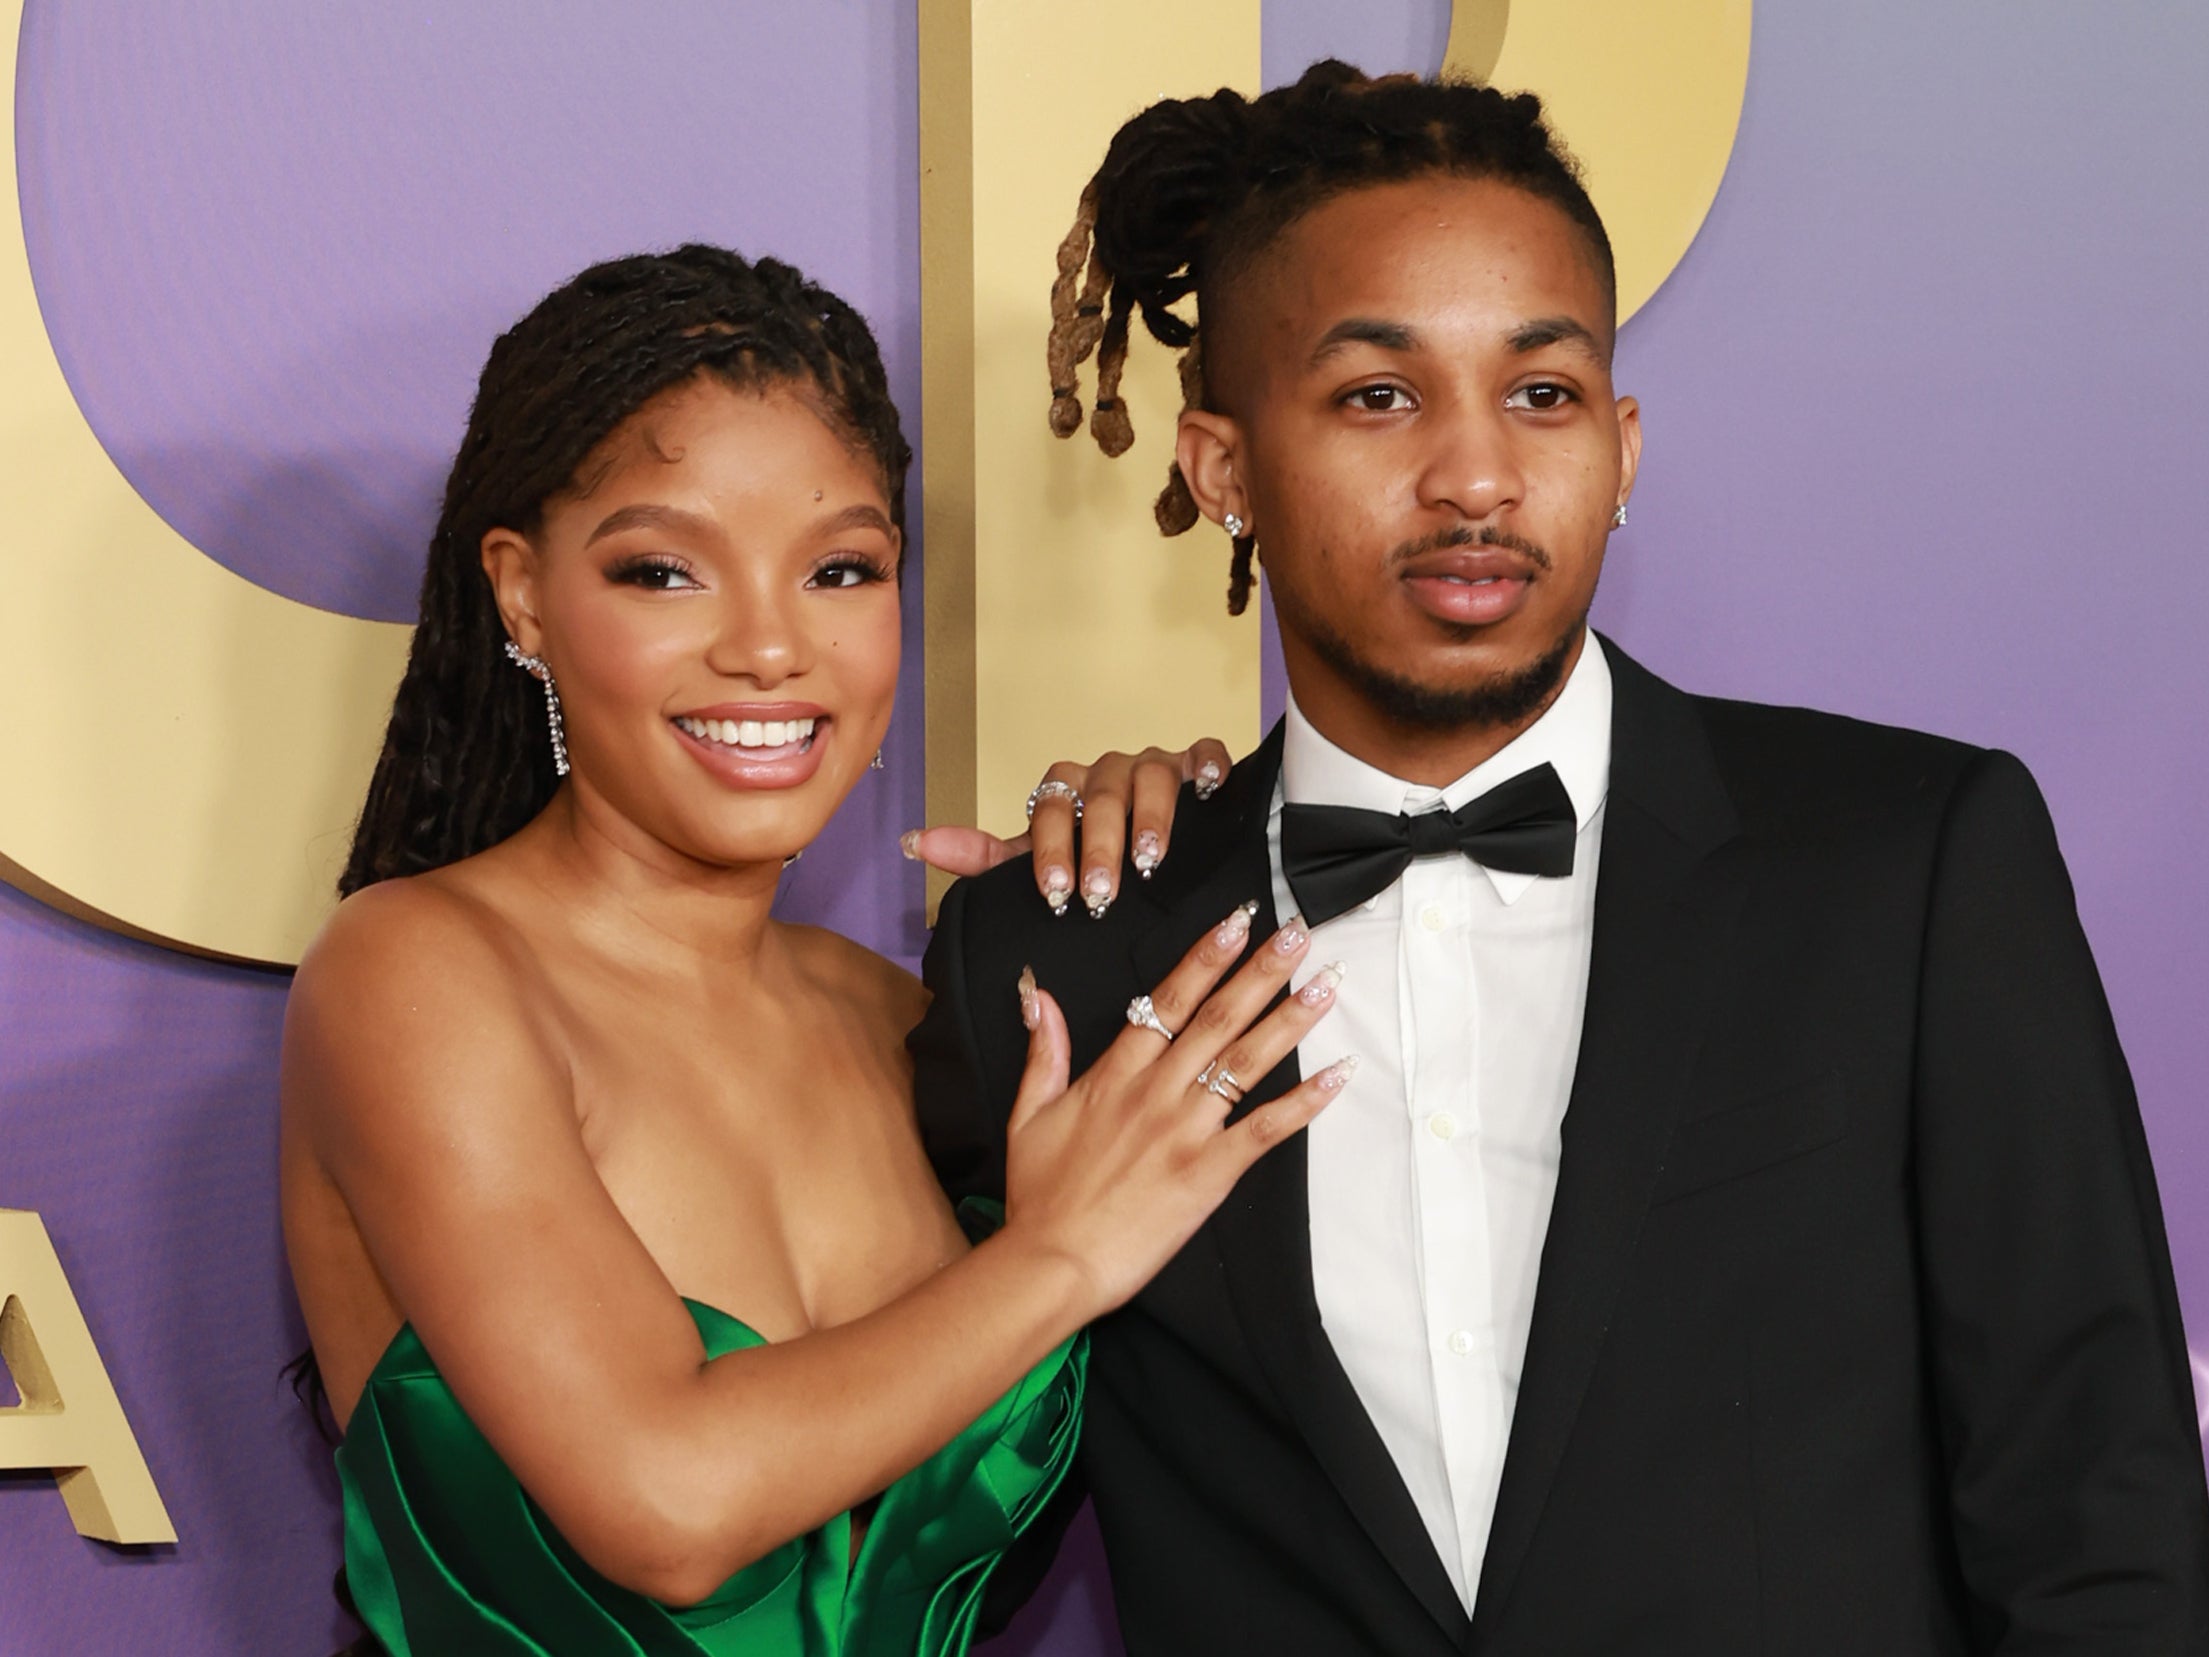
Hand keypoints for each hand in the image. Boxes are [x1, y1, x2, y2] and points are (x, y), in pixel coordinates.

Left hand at [902, 740, 1233, 917]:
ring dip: (1149, 818)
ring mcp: (1154, 767)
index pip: (1050, 806)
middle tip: (1100, 893)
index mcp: (1066, 791)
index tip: (1055, 894)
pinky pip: (1204, 752)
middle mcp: (1107, 774)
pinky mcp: (1197, 767)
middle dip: (1097, 845)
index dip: (1050, 848)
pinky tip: (1208, 789)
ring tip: (1150, 860)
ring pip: (1149, 777)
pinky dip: (1206, 764)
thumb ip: (982, 856)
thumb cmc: (1093, 862)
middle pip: (1099, 796)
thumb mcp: (1040, 866)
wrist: (1158, 860)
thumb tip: (912, 842)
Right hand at [997, 904, 1352, 1317]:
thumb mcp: (1026, 1114)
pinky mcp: (1208, 1172)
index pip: (1168, 1001)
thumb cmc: (1039, 1196)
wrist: (1051, 1262)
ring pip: (1245, 1061)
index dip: (1206, 958)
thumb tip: (1038, 994)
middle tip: (1299, 933)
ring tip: (1326, 985)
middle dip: (1262, 971)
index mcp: (1115, 1074)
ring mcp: (1185, 1130)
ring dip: (1291, 1019)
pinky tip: (1337, 1074)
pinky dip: (1304, 1101)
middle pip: (1217, 1017)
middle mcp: (1156, 1092)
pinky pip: (1265, 1129)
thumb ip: (1042, 1050)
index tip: (1237, 922)